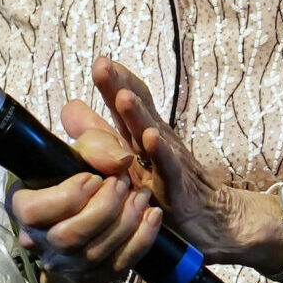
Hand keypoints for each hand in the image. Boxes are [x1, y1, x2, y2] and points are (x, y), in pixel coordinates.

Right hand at [12, 150, 159, 282]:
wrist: (91, 196)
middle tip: (123, 183)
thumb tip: (122, 162)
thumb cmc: (80, 168)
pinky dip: (141, 241)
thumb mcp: (84, 146)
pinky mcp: (91, 276)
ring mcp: (63, 264)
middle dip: (104, 208)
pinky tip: (152, 215)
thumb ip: (99, 147)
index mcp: (21, 207)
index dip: (68, 196)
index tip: (93, 177)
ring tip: (141, 195)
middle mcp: (38, 242)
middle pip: (68, 237)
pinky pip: (117, 267)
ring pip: (94, 254)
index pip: (34, 213)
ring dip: (125, 222)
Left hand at [85, 56, 271, 260]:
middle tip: (102, 65)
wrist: (214, 220)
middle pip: (138, 109)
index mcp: (142, 134)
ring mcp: (169, 162)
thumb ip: (100, 133)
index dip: (115, 82)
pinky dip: (160, 152)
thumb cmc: (168, 186)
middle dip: (120, 86)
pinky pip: (168, 168)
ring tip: (123, 97)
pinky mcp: (178, 187)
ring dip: (138, 115)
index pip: (130, 100)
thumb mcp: (129, 159)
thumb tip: (68, 108)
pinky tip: (151, 139)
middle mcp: (156, 141)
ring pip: (152, 134)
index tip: (100, 62)